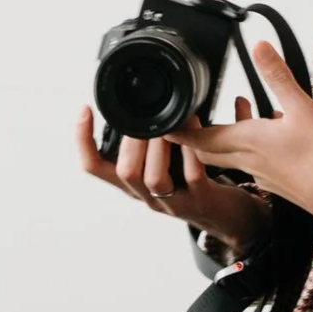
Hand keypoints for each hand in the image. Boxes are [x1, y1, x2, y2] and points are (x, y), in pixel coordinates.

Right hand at [75, 103, 271, 257]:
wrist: (229, 216)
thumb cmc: (195, 181)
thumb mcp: (166, 159)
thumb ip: (155, 134)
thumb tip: (150, 95)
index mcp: (134, 182)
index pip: (95, 167)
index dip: (83, 141)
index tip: (85, 109)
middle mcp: (148, 194)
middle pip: (124, 173)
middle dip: (131, 142)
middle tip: (145, 120)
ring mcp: (174, 201)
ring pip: (153, 179)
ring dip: (158, 147)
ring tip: (168, 125)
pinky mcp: (201, 200)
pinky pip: (192, 177)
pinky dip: (191, 152)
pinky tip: (195, 132)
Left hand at [180, 42, 312, 239]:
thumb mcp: (302, 107)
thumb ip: (278, 76)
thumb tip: (260, 48)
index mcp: (247, 141)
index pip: (198, 136)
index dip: (175, 130)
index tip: (157, 123)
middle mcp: (247, 160)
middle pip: (206, 149)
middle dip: (192, 135)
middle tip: (184, 118)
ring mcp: (261, 174)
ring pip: (229, 156)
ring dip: (223, 136)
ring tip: (233, 112)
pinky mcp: (276, 182)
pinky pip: (251, 163)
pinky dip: (248, 146)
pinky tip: (269, 135)